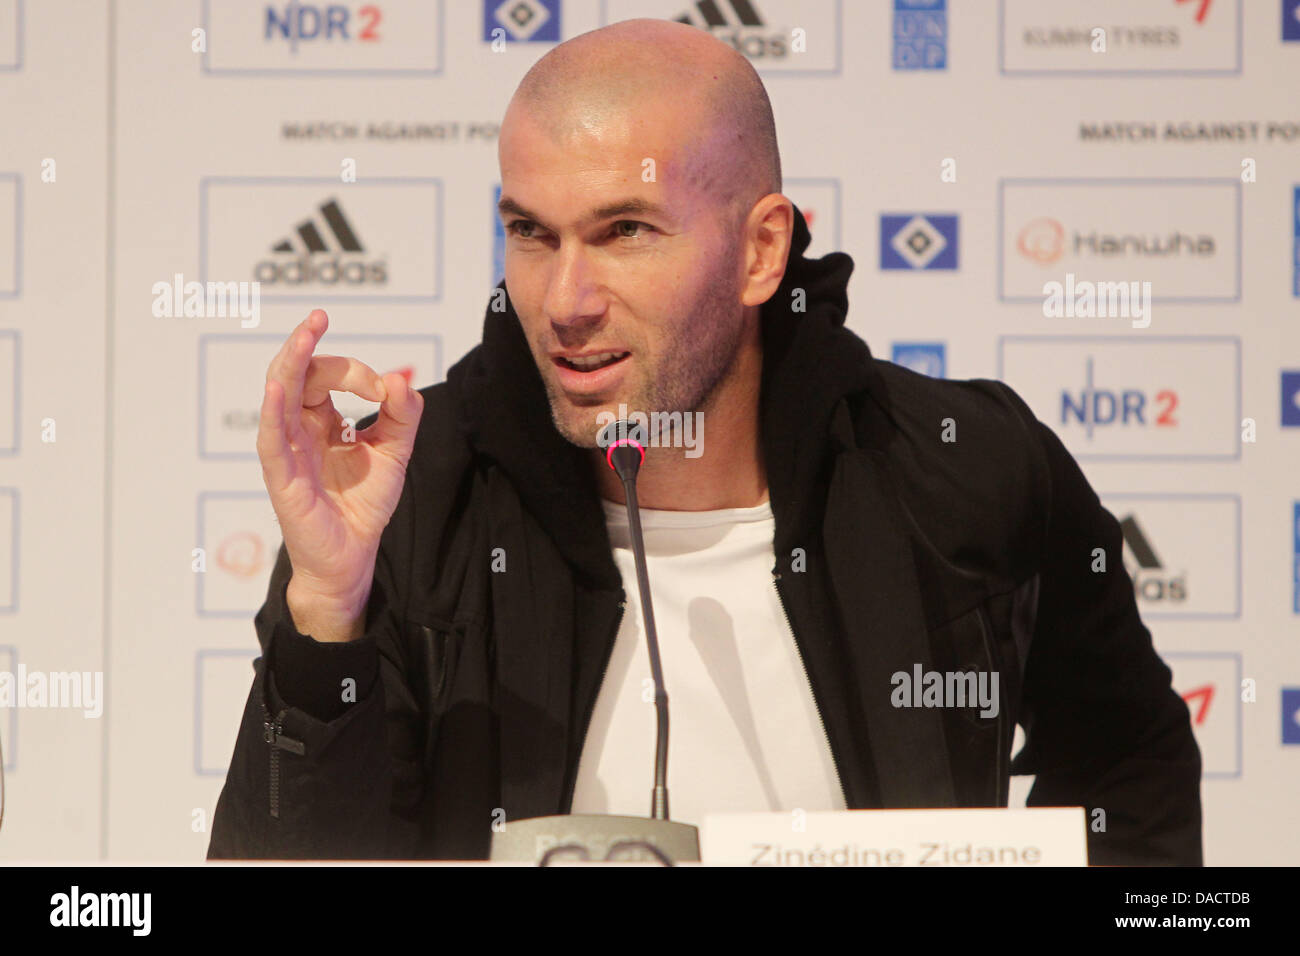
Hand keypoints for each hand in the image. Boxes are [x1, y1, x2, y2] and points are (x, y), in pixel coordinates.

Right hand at [258, 309, 422, 640]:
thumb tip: (401, 377)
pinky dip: (272, 410)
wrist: (354, 554)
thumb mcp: (394, 452)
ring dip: (288, 361)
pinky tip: (278, 387)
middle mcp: (299, 429)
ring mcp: (287, 450)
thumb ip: (403, 416)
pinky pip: (271, 438)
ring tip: (303, 333)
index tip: (385, 389)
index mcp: (322, 419)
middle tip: (320, 317)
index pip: (326, 375)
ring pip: (278, 395)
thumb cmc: (364, 504)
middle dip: (310, 346)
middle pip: (296, 374)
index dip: (356, 371)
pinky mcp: (282, 476)